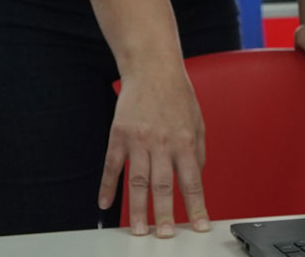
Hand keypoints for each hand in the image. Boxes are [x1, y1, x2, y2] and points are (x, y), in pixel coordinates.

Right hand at [99, 67, 211, 235]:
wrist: (152, 69)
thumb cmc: (177, 95)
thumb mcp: (198, 122)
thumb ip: (199, 152)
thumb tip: (197, 178)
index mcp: (185, 141)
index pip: (192, 182)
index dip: (196, 206)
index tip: (199, 226)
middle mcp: (162, 143)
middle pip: (163, 186)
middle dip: (164, 214)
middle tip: (164, 235)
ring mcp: (138, 140)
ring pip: (137, 181)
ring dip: (137, 208)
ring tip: (139, 230)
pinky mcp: (119, 135)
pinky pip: (111, 166)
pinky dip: (107, 186)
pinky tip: (105, 204)